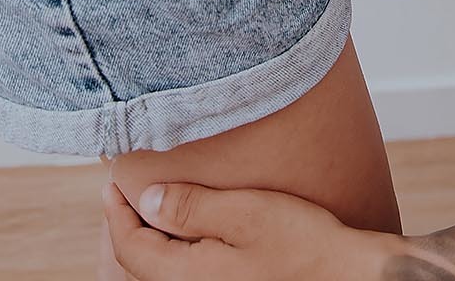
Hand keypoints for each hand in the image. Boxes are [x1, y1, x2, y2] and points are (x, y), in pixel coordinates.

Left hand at [101, 179, 387, 280]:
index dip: (115, 214)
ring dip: (140, 250)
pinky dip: (164, 260)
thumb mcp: (243, 213)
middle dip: (120, 234)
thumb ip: (190, 207)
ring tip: (146, 215)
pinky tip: (179, 237)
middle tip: (122, 197)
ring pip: (153, 279)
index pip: (129, 249)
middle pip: (132, 271)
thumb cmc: (301, 244)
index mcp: (186, 279)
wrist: (343, 278)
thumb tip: (147, 200)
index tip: (111, 182)